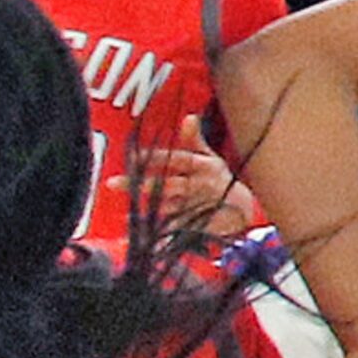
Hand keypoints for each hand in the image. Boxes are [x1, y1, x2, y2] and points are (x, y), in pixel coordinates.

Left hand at [110, 114, 258, 237]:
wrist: (244, 208)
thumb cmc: (219, 179)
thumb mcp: (210, 158)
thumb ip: (195, 139)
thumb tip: (189, 117)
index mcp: (202, 166)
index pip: (175, 159)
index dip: (154, 158)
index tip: (130, 157)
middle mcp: (199, 185)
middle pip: (169, 184)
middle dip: (142, 184)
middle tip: (112, 183)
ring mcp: (199, 206)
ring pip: (171, 208)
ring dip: (148, 211)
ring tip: (126, 215)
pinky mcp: (201, 225)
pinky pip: (178, 231)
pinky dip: (164, 237)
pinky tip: (148, 240)